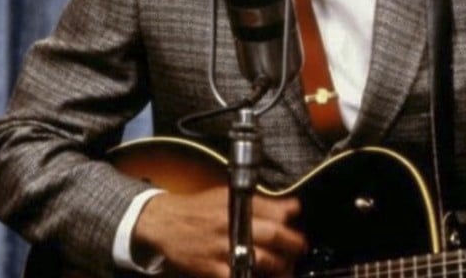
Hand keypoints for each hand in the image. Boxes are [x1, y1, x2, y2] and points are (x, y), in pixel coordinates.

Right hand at [133, 186, 306, 277]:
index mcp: (236, 204)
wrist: (164, 223)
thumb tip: (292, 207)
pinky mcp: (212, 269)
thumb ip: (260, 202)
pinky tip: (257, 275)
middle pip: (274, 235)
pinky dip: (251, 277)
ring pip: (262, 260)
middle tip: (300, 247)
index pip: (275, 211)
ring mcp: (222, 249)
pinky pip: (238, 276)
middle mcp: (232, 225)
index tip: (296, 221)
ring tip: (285, 268)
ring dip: (279, 266)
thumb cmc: (198, 209)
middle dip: (293, 244)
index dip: (291, 217)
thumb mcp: (227, 196)